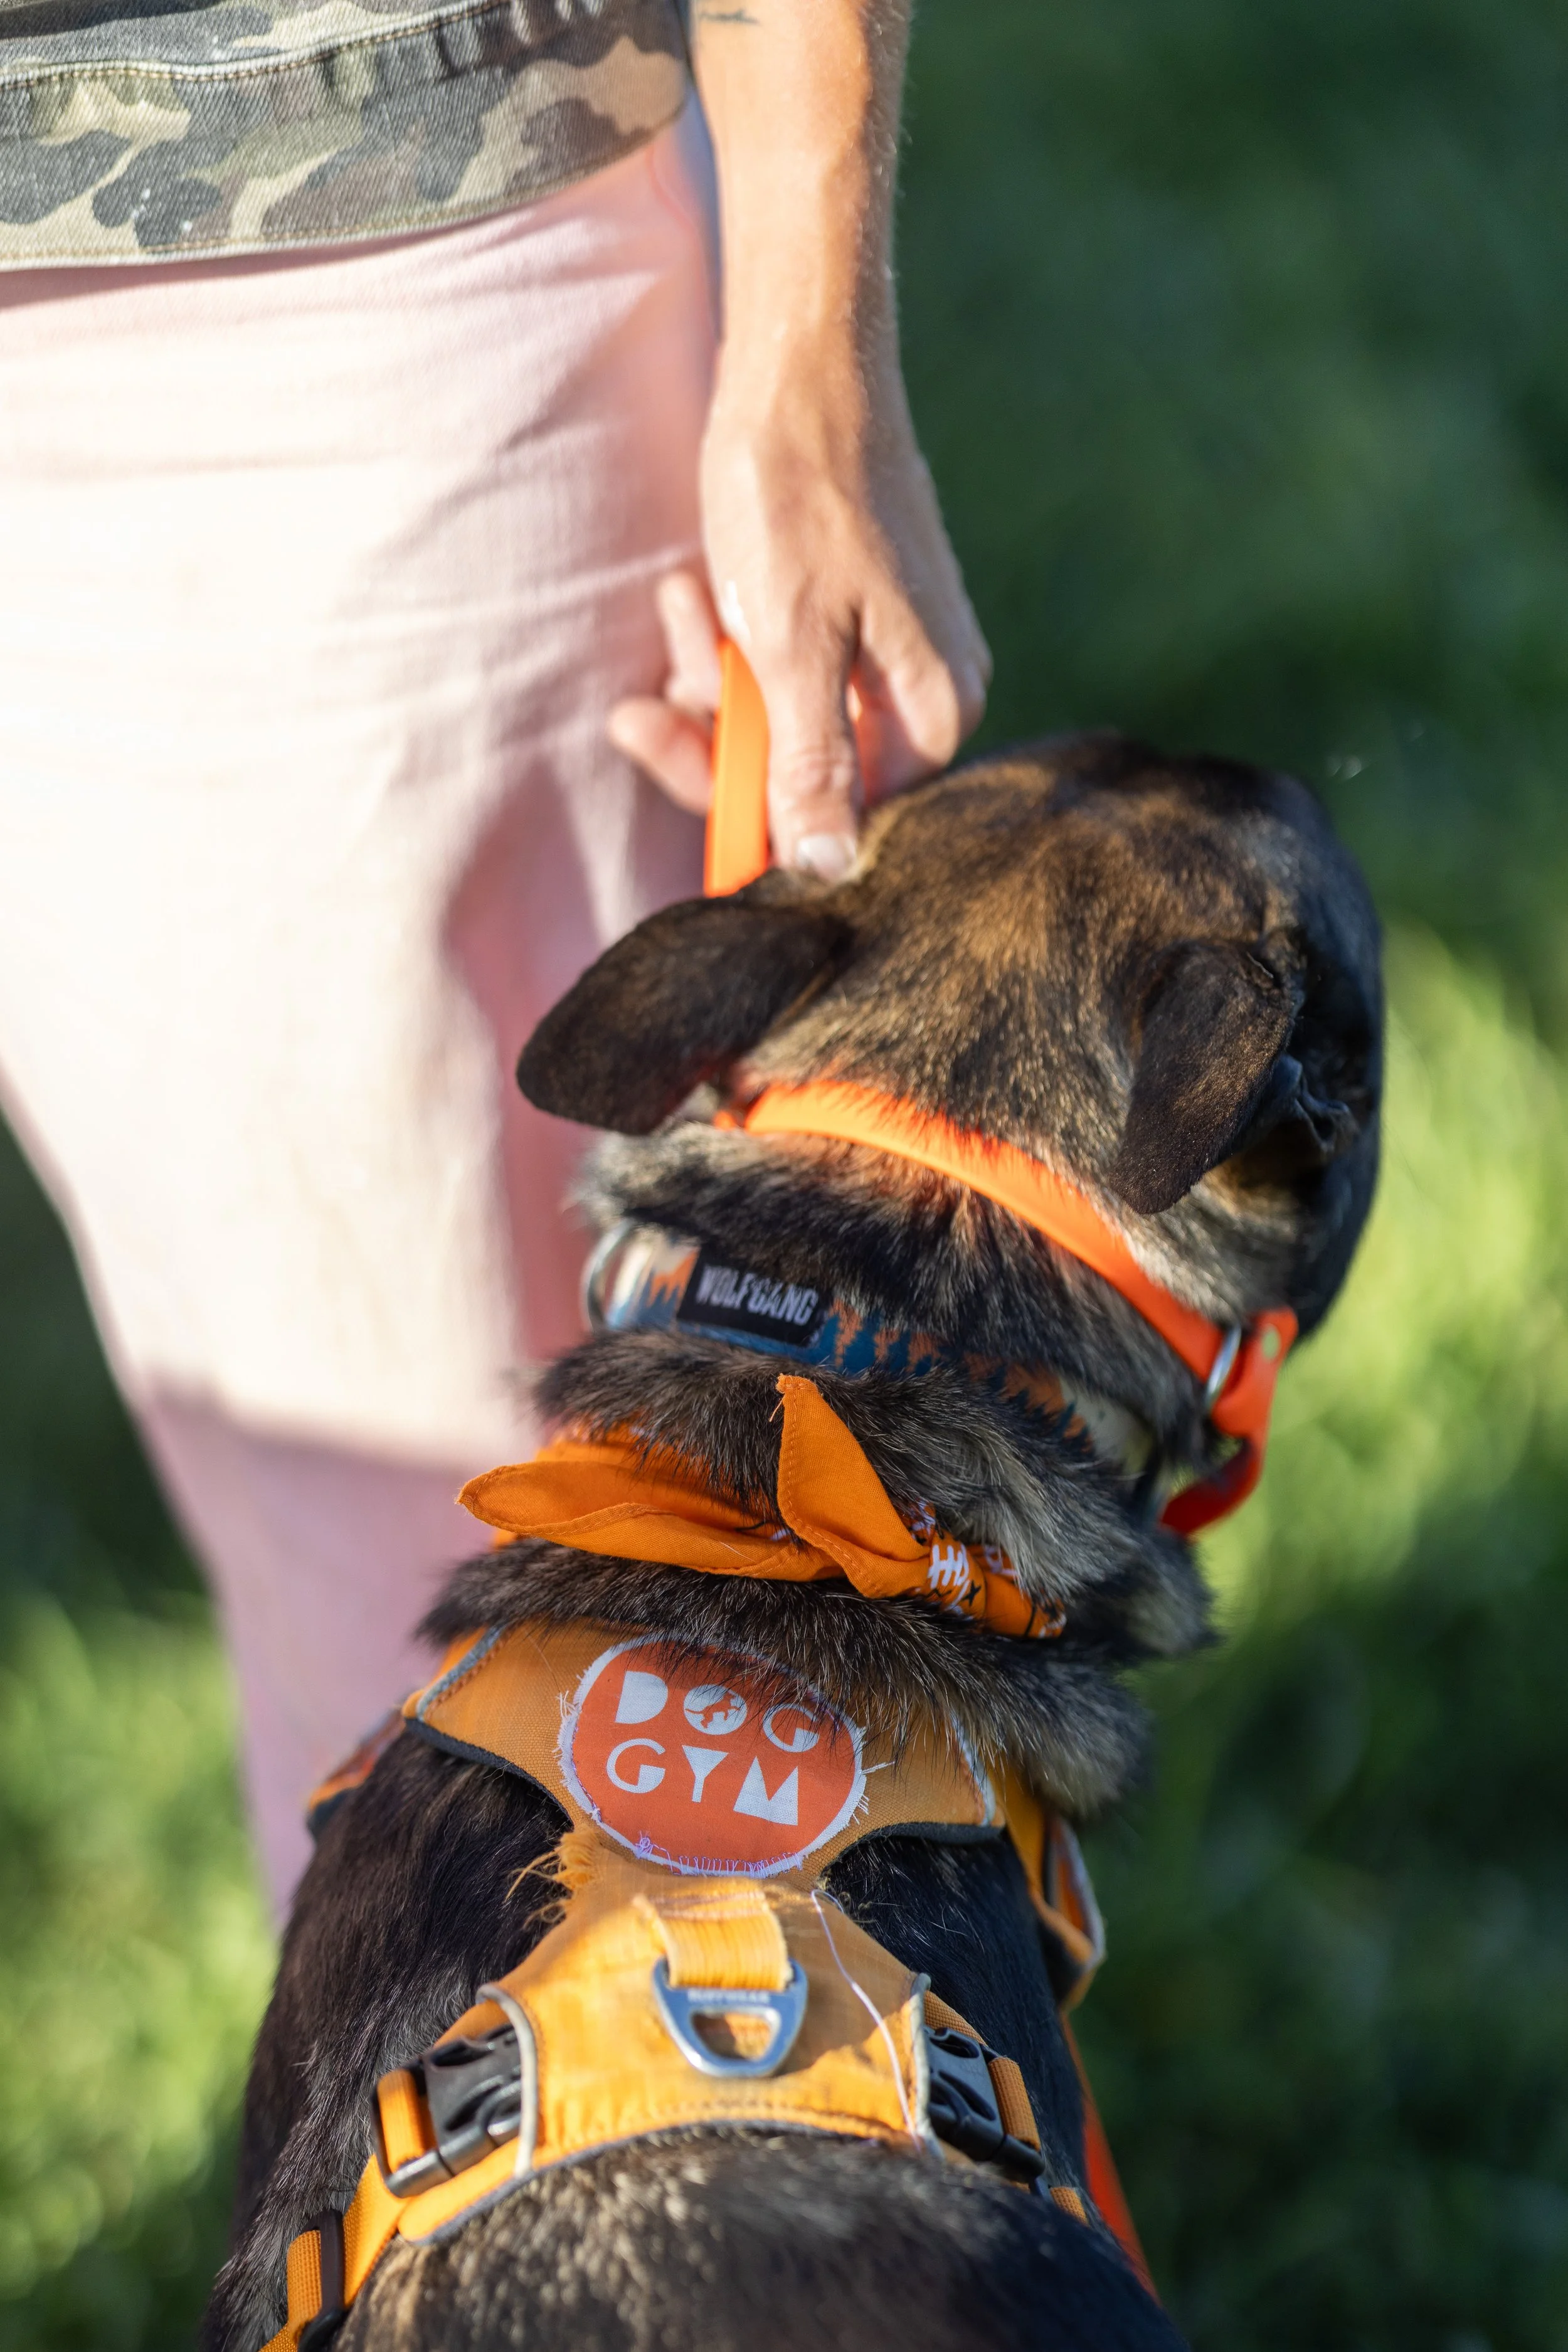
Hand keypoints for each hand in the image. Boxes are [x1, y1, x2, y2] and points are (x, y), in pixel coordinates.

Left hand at [609, 358, 989, 878]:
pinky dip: (727, 640)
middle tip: (637, 706)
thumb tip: (828, 867)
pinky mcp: (850, 614)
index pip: (835, 816)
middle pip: (804, 772)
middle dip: (711, 735)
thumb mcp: (792, 648)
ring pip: (781, 717)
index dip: (739, 801)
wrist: (800, 364)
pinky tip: (690, 587)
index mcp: (933, 712)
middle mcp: (923, 692)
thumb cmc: (800, 499)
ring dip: (707, 678)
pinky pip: (781, 665)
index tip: (662, 750)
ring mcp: (887, 652)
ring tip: (681, 599)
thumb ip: (810, 766)